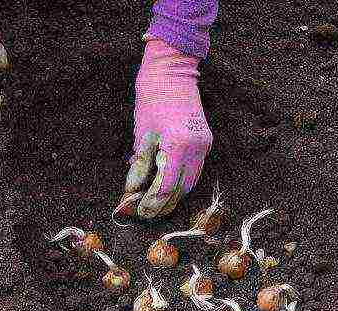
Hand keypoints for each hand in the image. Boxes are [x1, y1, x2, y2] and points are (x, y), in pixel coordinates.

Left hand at [123, 39, 211, 218]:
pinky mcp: (206, 140)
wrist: (172, 70)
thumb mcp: (141, 134)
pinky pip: (195, 169)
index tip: (137, 211)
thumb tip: (131, 189)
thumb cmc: (152, 97)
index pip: (165, 186)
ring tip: (154, 203)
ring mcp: (205, 144)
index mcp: (177, 145)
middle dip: (163, 204)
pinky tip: (166, 184)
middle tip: (145, 213)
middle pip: (181, 189)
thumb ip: (139, 165)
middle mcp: (196, 148)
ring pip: (191, 182)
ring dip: (173, 195)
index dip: (151, 202)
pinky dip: (181, 180)